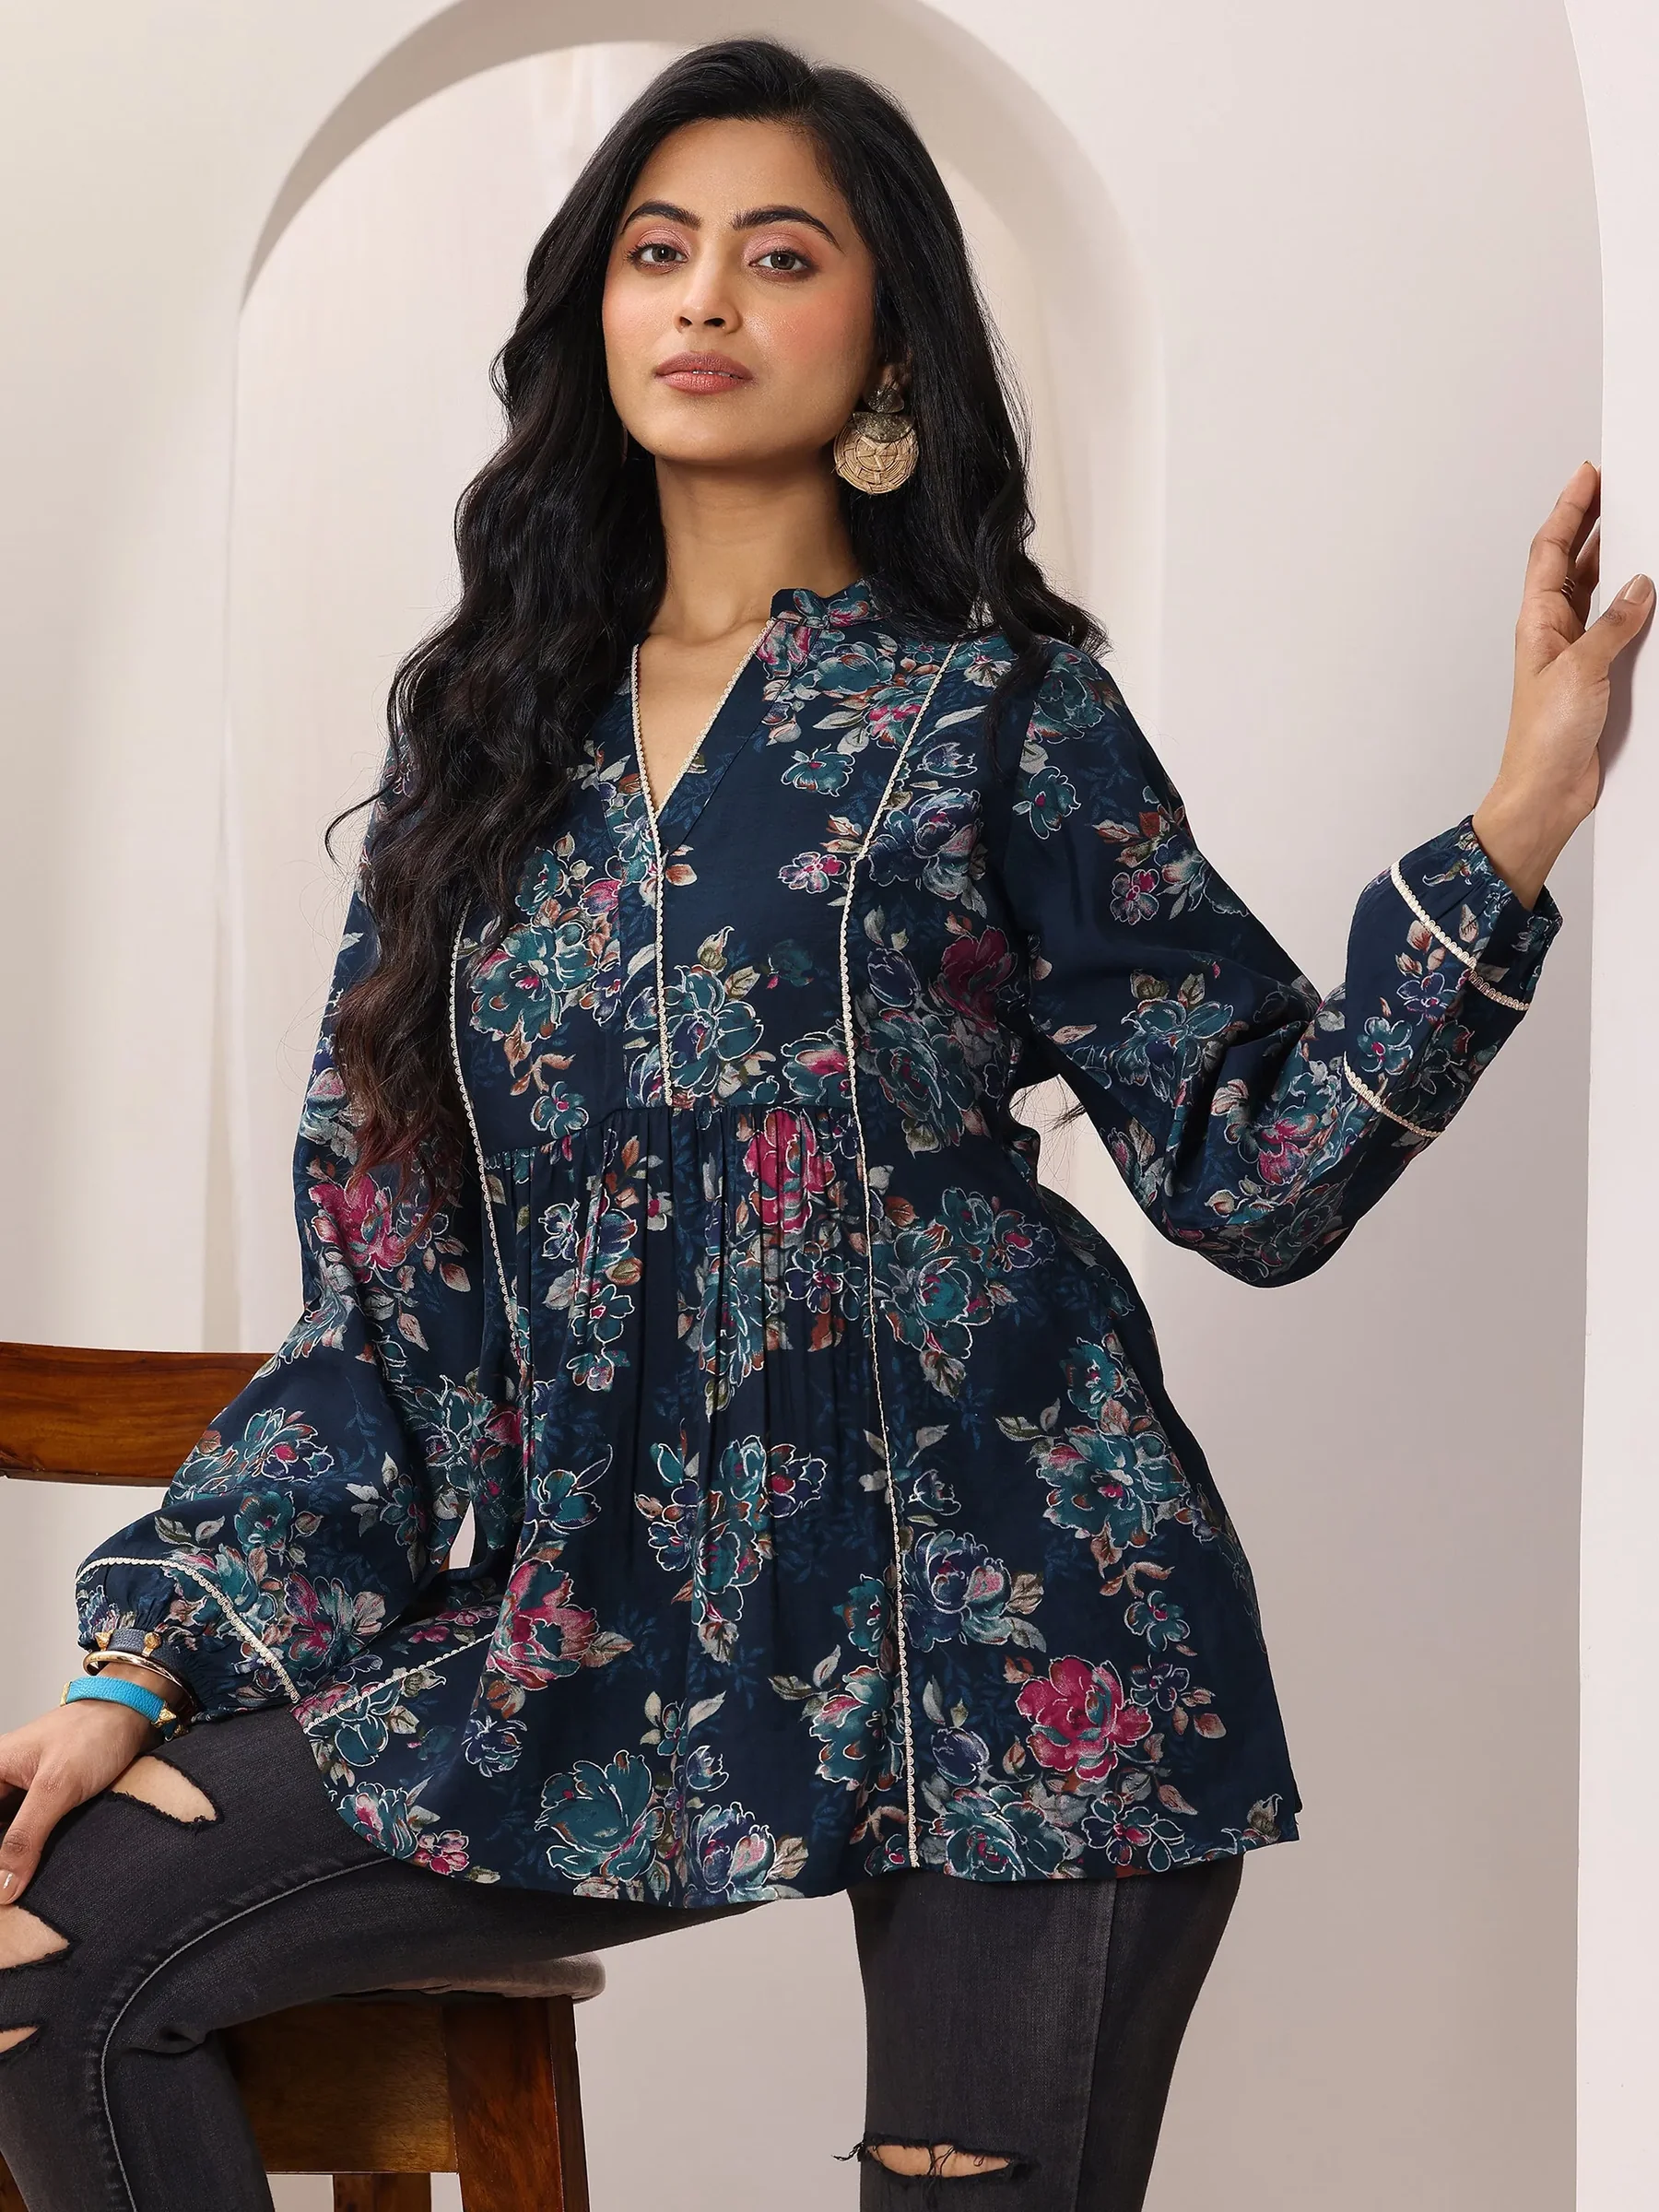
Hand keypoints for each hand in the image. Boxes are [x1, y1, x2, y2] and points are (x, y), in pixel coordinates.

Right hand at [0, 1691, 159, 1906]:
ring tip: (25, 1887)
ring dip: (16, 1859)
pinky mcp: (45, 1800)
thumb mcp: (57, 1786)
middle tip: (13, 1891)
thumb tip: (3, 1887)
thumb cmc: (95, 1732)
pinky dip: (34, 1851)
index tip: (4, 1887)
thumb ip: (25, 1836)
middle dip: (4, 1859)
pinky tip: (41, 1871)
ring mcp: (22, 1792)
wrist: (134, 1714)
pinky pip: (29, 1833)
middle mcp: (2, 1781)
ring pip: (8, 1837)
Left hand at [1472, 460, 1652, 906]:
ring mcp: (1576, 651)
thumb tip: (1640, 586)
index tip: (1589, 475)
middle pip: (1574, 562)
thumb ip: (1613, 624)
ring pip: (1598, 591)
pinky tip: (1650, 592)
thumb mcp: (1582, 670)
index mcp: (1538, 620)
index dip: (1570, 509)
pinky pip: (1618, 625)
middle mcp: (1554, 630)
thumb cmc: (1543, 740)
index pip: (1551, 549)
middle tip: (1615, 487)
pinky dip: (1633, 604)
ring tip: (1635, 526)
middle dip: (1593, 523)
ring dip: (1615, 560)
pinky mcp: (1598, 674)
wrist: (1546, 792)